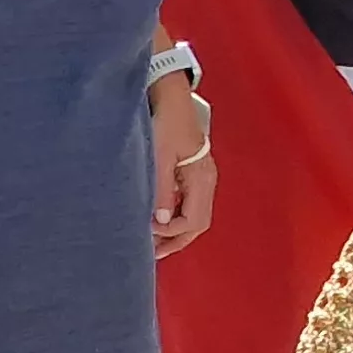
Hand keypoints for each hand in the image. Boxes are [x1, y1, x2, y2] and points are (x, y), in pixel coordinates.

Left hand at [150, 74, 215, 258]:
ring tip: (151, 240)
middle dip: (176, 240)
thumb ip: (162, 189)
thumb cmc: (165, 122)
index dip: (170, 232)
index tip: (146, 231)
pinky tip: (157, 217)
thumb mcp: (159, 156)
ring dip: (175, 230)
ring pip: (194, 214)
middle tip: (151, 255)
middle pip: (197, 223)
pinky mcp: (193, 171)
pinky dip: (175, 215)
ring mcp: (201, 176)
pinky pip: (189, 202)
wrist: (170, 97)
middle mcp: (206, 180)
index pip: (192, 221)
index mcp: (202, 178)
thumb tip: (161, 221)